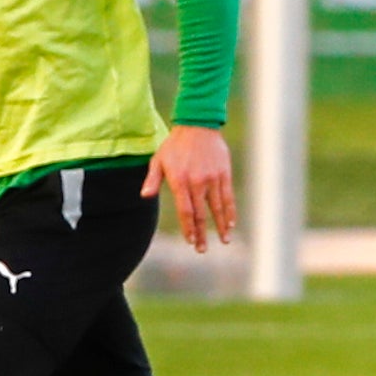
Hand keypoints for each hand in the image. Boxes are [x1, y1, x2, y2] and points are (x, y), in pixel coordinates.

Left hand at [144, 124, 236, 252]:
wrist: (197, 125)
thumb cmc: (174, 145)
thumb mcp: (158, 161)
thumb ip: (152, 180)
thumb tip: (144, 196)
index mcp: (179, 180)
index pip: (185, 210)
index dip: (188, 227)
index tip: (190, 241)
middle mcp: (197, 182)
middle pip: (201, 213)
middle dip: (202, 233)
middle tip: (202, 250)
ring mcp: (212, 178)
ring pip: (217, 207)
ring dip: (220, 226)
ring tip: (223, 240)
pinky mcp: (224, 174)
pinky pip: (228, 196)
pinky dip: (230, 211)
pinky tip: (231, 223)